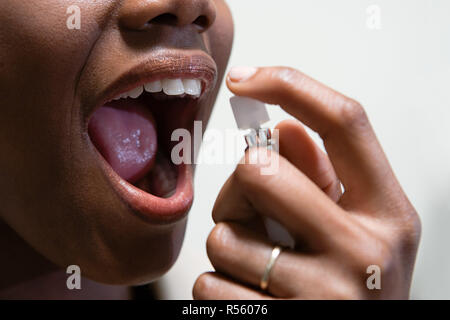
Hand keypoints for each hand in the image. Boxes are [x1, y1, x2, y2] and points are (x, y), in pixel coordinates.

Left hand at [193, 66, 420, 298]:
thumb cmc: (347, 288)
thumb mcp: (356, 230)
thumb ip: (324, 177)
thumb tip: (280, 128)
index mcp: (389, 214)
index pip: (344, 122)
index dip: (292, 85)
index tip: (245, 77)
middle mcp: (366, 253)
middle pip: (261, 171)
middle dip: (239, 189)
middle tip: (253, 214)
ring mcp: (325, 298)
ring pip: (223, 235)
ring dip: (228, 247)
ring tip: (259, 269)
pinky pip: (209, 286)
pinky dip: (217, 289)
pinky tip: (250, 301)